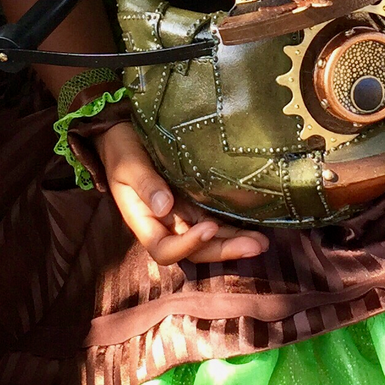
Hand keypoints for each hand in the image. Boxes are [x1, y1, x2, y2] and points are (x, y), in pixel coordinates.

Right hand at [95, 120, 268, 266]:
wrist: (123, 134)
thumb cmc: (122, 148)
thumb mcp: (128, 163)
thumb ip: (145, 184)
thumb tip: (164, 208)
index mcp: (144, 221)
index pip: (165, 249)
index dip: (188, 245)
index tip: (209, 227)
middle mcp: (167, 224)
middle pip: (196, 250)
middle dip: (224, 250)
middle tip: (256, 246)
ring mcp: (184, 215)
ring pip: (211, 239)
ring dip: (235, 242)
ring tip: (263, 242)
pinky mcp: (197, 201)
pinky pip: (217, 219)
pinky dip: (235, 226)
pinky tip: (257, 224)